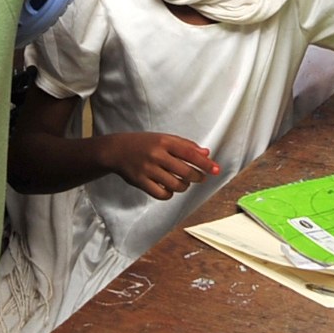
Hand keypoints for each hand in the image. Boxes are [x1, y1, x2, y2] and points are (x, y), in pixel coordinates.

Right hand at [103, 132, 217, 199]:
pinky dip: (170, 193)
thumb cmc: (144, 143)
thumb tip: (206, 154)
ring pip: (176, 185)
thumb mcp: (164, 138)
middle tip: (201, 177)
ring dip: (184, 186)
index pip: (191, 154)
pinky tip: (169, 188)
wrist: (117, 150)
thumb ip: (186, 145)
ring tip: (183, 182)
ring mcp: (148, 169)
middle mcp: (156, 155)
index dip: (206, 164)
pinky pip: (162, 194)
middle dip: (198, 177)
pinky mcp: (141, 181)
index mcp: (164, 141)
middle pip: (186, 172)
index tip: (216, 170)